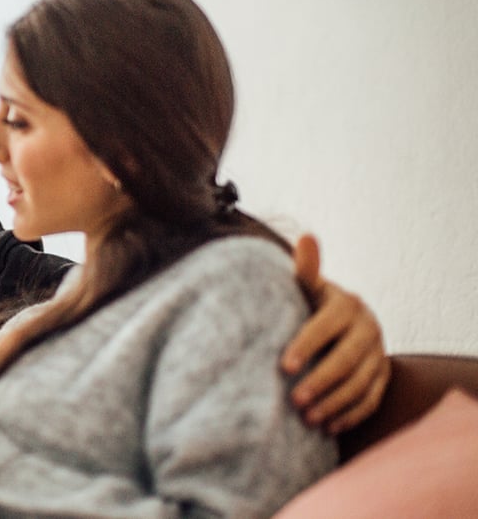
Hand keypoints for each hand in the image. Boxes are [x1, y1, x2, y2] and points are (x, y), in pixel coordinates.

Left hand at [284, 234, 390, 433]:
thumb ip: (307, 270)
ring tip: (306, 418)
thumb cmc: (312, 302)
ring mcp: (379, 354)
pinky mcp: (383, 375)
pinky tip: (327, 427)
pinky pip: (371, 400)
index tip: (282, 366)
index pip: (328, 326)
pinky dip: (350, 415)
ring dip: (334, 402)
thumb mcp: (309, 287)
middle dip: (320, 381)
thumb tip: (307, 237)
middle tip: (294, 400)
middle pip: (347, 360)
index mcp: (347, 305)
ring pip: (361, 383)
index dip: (306, 345)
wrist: (341, 321)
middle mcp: (368, 329)